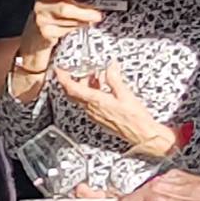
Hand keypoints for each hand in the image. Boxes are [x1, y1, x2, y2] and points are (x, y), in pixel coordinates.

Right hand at [16, 0, 101, 63]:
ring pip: (68, 21)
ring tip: (89, 20)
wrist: (36, 34)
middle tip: (97, 15)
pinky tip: (78, 27)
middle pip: (64, 9)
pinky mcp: (45, 33)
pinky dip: (75, 29)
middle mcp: (41, 5)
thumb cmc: (52, 12)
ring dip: (82, 21)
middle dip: (83, 12)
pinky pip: (65, 31)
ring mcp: (41, 20)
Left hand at [52, 61, 176, 155]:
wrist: (140, 134)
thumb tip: (110, 67)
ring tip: (94, 76)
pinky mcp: (99, 117)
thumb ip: (114, 79)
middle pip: (73, 93)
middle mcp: (90, 109)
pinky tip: (100, 88)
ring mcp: (94, 114)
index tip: (59, 69)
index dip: (63, 78)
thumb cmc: (134, 118)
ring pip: (80, 98)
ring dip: (83, 86)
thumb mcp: (125, 94)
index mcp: (95, 101)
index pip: (71, 88)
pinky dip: (90, 93)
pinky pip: (88, 103)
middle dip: (73, 80)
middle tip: (78, 70)